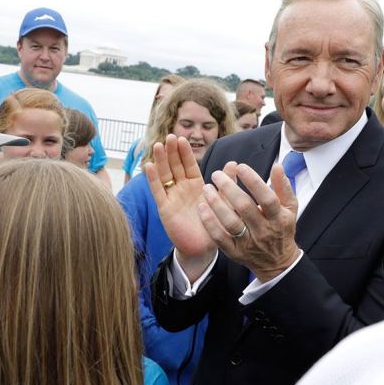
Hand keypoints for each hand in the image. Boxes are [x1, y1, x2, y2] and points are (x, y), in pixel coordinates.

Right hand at [145, 135, 216, 274]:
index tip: (181, 138)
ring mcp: (172, 197)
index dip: (184, 152)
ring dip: (160, 160)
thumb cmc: (214, 224)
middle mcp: (182, 189)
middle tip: (169, 136)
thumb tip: (234, 163)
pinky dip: (153, 179)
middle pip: (174, 166)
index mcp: (196, 185)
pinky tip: (148, 165)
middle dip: (171, 152)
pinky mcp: (164, 208)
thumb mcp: (224, 202)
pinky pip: (158, 191)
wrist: (203, 248)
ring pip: (164, 175)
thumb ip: (227, 183)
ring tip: (157, 145)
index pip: (189, 165)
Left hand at [199, 162, 299, 281]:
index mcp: (278, 218)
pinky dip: (209, 223)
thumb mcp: (290, 208)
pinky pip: (219, 238)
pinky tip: (202, 208)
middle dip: (229, 188)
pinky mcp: (235, 252)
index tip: (240, 167)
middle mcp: (263, 230)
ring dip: (216, 204)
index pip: (267, 198)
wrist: (277, 263)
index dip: (254, 181)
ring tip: (207, 188)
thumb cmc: (282, 229)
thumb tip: (277, 166)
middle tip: (216, 174)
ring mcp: (248, 243)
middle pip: (245, 207)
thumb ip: (283, 186)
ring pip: (230, 222)